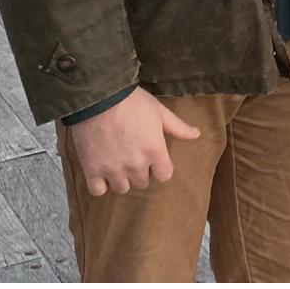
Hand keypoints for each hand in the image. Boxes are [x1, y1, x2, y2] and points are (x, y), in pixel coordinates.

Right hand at [69, 87, 200, 197]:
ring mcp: (113, 170)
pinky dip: (100, 184)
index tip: (153, 158)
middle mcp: (136, 165)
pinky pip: (99, 191)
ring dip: (121, 179)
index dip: (159, 167)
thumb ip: (177, 127)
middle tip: (132, 156)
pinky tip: (100, 171)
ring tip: (116, 163)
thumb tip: (197, 135)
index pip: (164, 176)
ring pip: (122, 189)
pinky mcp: (92, 171)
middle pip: (142, 183)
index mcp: (155, 152)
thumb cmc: (132, 102)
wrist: (99, 97)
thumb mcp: (159, 111)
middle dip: (140, 172)